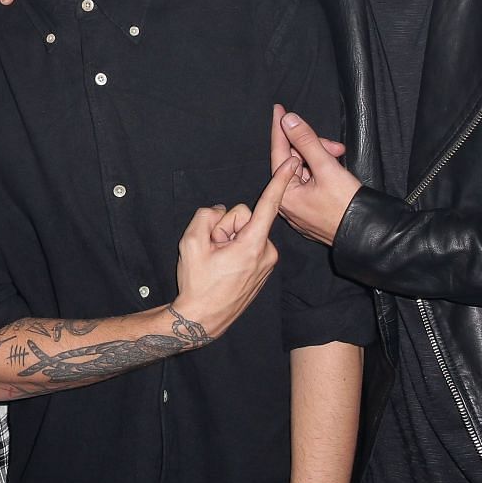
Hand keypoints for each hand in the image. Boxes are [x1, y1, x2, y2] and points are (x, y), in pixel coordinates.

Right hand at [172, 155, 297, 339]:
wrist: (203, 319)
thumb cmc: (198, 283)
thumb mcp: (190, 242)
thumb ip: (206, 216)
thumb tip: (219, 212)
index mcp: (252, 244)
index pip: (268, 205)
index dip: (279, 182)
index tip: (291, 164)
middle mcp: (266, 252)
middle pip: (246, 218)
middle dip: (226, 227)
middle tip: (212, 250)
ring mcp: (267, 262)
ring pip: (247, 232)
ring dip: (230, 240)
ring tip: (217, 261)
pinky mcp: (264, 269)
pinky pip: (250, 245)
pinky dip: (236, 250)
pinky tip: (224, 267)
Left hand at [272, 105, 361, 245]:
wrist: (369, 234)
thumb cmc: (347, 206)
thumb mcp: (327, 168)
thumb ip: (306, 142)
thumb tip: (288, 121)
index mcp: (285, 194)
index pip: (279, 153)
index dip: (280, 129)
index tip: (278, 109)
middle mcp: (288, 203)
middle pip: (294, 161)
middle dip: (313, 147)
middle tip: (335, 146)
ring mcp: (300, 208)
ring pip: (305, 172)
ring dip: (321, 158)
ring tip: (340, 155)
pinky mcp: (313, 210)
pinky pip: (311, 183)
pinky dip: (323, 172)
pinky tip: (336, 167)